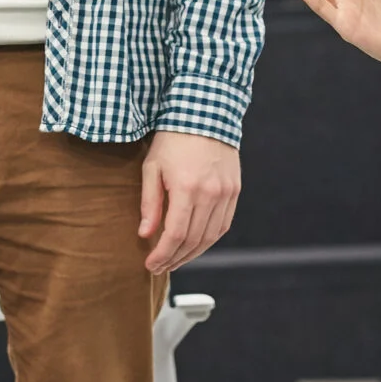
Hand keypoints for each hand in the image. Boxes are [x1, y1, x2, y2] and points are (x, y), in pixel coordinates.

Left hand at [139, 131, 240, 274]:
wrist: (205, 114)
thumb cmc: (173, 139)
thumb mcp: (152, 167)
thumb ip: (150, 203)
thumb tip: (145, 234)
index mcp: (187, 188)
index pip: (175, 235)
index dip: (162, 255)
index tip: (150, 266)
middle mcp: (210, 194)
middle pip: (193, 241)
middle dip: (175, 258)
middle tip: (160, 267)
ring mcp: (226, 193)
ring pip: (210, 237)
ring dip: (192, 254)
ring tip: (176, 260)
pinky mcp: (234, 191)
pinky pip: (223, 225)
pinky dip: (209, 240)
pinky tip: (195, 245)